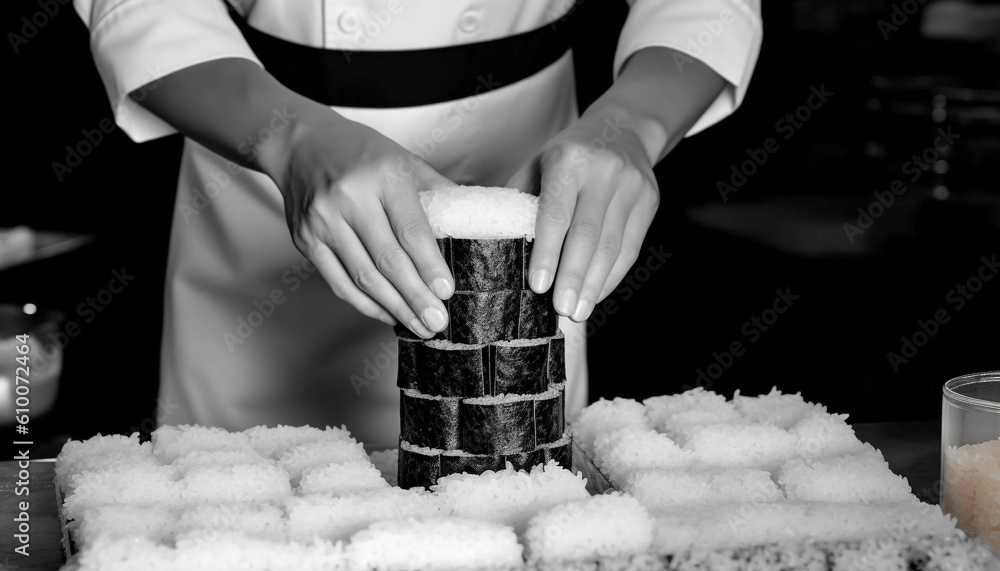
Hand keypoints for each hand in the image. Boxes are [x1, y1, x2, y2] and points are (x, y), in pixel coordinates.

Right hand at [267, 107, 455, 337]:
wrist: (299, 143)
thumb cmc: (358, 152)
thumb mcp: (403, 159)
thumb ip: (436, 191)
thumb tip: (470, 221)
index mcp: (383, 175)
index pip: (411, 230)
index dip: (430, 266)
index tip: (446, 291)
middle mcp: (350, 198)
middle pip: (388, 260)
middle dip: (416, 297)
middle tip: (437, 322)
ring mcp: (324, 221)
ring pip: (363, 277)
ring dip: (394, 307)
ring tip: (418, 326)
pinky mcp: (305, 240)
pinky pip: (339, 282)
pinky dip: (365, 303)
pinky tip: (386, 314)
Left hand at [506, 104, 659, 322]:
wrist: (624, 129)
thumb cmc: (569, 153)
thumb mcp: (538, 163)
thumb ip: (520, 198)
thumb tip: (497, 242)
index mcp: (569, 160)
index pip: (557, 214)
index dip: (548, 252)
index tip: (539, 286)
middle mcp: (604, 172)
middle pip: (588, 235)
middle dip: (574, 278)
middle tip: (562, 311)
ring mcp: (632, 188)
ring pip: (613, 246)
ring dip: (595, 284)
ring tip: (578, 311)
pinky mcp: (649, 203)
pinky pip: (630, 248)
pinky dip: (612, 276)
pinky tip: (597, 294)